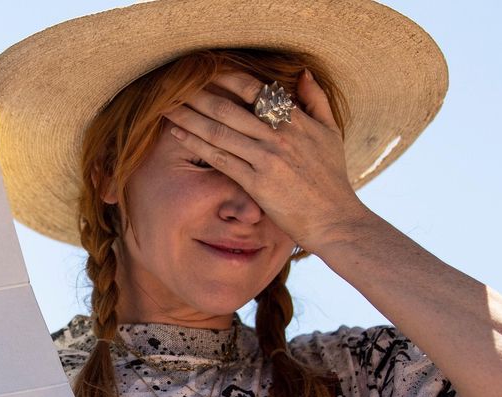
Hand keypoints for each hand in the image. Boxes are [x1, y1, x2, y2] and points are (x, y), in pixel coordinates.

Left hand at [165, 69, 367, 252]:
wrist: (334, 218)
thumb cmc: (332, 178)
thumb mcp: (331, 133)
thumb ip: (317, 100)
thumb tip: (302, 73)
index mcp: (296, 121)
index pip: (256, 90)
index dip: (226, 78)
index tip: (206, 72)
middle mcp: (279, 136)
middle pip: (229, 108)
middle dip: (198, 95)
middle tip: (175, 85)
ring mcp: (266, 159)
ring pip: (219, 132)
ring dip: (190, 117)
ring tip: (168, 107)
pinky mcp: (256, 183)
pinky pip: (220, 159)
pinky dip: (196, 144)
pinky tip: (179, 134)